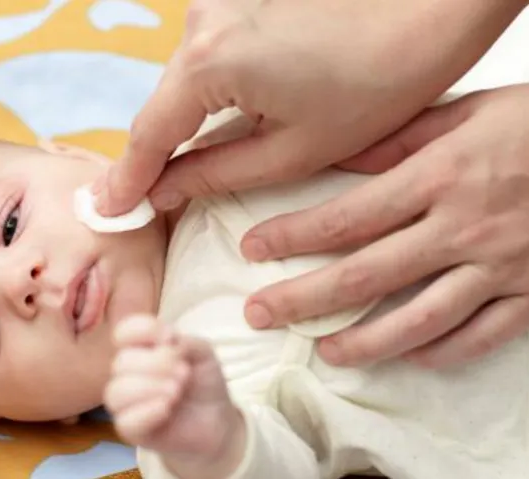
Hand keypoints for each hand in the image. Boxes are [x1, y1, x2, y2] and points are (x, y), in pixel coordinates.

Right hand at [95, 0, 524, 215]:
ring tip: (181, 168)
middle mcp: (201, 24)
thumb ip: (214, 173)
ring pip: (181, 84)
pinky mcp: (234, 1)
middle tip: (142, 199)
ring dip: (181, 124)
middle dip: (154, 154)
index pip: (149, 134)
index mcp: (210, 63)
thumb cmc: (372, 85)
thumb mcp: (290, 150)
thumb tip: (163, 192)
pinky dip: (203, 96)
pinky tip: (220, 121)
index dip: (127, 178)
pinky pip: (203, 60)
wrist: (425, 14)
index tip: (110, 209)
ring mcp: (217, 6)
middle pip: (160, 106)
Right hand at [105, 315, 244, 477]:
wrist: (217, 420)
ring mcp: (127, 403)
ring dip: (150, 387)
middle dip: (156, 364)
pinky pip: (125, 421)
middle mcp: (128, 373)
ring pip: (116, 392)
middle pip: (122, 362)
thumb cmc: (203, 382)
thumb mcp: (203, 354)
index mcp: (141, 349)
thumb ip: (185, 342)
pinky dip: (147, 411)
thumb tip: (167, 341)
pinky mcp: (131, 430)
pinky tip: (168, 408)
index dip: (143, 330)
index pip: (123, 332)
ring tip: (177, 391)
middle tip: (184, 373)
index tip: (170, 338)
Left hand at [241, 84, 528, 367]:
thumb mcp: (468, 114)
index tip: (254, 249)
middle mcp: (461, 228)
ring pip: (419, 320)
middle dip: (303, 299)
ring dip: (364, 342)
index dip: (292, 236)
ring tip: (325, 352)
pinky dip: (441, 351)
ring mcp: (499, 268)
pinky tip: (410, 357)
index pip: (346, 218)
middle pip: (365, 276)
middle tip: (261, 314)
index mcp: (439, 178)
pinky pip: (481, 335)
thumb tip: (341, 161)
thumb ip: (400, 140)